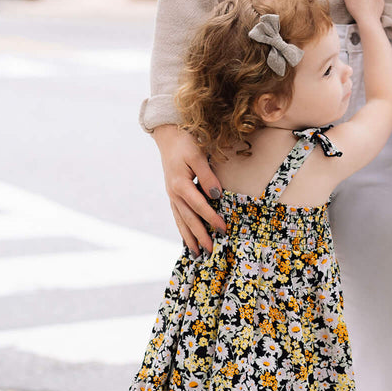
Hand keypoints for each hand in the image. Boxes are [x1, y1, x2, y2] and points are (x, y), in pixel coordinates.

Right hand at [151, 124, 226, 253]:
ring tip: (197, 254)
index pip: (199, 206)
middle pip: (189, 219)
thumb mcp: (198, 156)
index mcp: (181, 185)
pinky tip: (187, 239)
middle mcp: (174, 193)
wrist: (168, 136)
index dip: (212, 218)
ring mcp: (171, 195)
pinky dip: (183, 229)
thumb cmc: (185, 143)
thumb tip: (216, 195)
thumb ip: (207, 176)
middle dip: (200, 236)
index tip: (223, 229)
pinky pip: (178, 216)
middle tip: (211, 252)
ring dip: (189, 238)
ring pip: (181, 221)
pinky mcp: (172, 195)